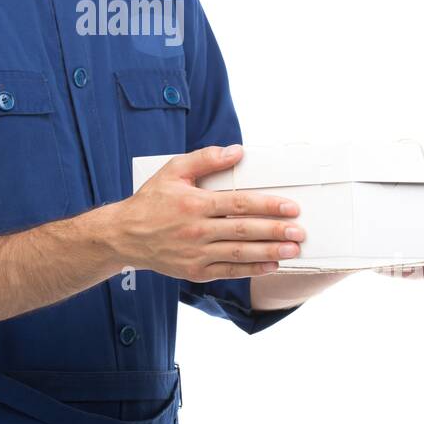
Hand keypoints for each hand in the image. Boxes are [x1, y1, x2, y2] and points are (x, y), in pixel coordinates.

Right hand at [109, 144, 303, 280]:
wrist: (124, 236)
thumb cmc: (151, 200)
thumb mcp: (173, 170)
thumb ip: (205, 159)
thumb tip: (236, 152)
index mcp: (194, 203)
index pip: (239, 204)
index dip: (268, 205)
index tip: (290, 207)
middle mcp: (196, 230)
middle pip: (243, 230)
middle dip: (275, 231)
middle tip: (299, 231)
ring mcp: (196, 253)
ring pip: (239, 254)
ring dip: (269, 252)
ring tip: (292, 249)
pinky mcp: (194, 271)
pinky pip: (228, 271)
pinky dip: (251, 270)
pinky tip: (270, 264)